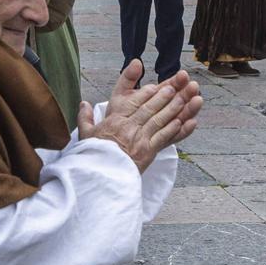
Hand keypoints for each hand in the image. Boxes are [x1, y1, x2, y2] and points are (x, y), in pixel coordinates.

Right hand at [77, 62, 204, 171]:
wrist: (100, 177)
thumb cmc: (93, 157)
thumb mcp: (85, 136)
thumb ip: (85, 118)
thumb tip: (83, 103)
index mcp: (114, 122)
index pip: (132, 103)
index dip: (145, 94)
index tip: (154, 87)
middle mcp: (128, 127)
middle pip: (148, 108)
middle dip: (162, 97)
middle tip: (172, 88)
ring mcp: (139, 139)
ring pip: (158, 120)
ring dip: (171, 109)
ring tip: (182, 100)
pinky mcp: (148, 152)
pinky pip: (163, 137)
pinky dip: (173, 129)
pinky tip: (182, 122)